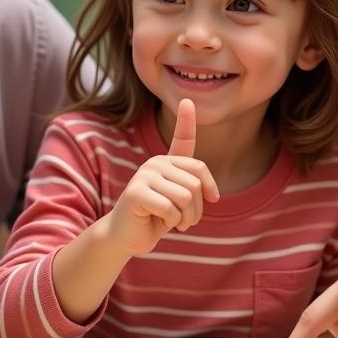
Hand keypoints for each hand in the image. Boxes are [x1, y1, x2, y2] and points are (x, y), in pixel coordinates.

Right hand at [103, 99, 219, 256]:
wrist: (126, 236)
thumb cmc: (156, 218)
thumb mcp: (178, 202)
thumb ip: (192, 192)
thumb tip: (211, 193)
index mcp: (166, 163)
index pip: (182, 139)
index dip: (186, 121)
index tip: (187, 101)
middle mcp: (155, 163)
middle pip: (196, 182)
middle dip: (198, 209)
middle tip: (186, 221)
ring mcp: (144, 175)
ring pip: (186, 197)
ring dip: (186, 218)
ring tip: (175, 222)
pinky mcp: (136, 192)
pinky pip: (171, 209)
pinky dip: (171, 222)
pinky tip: (160, 222)